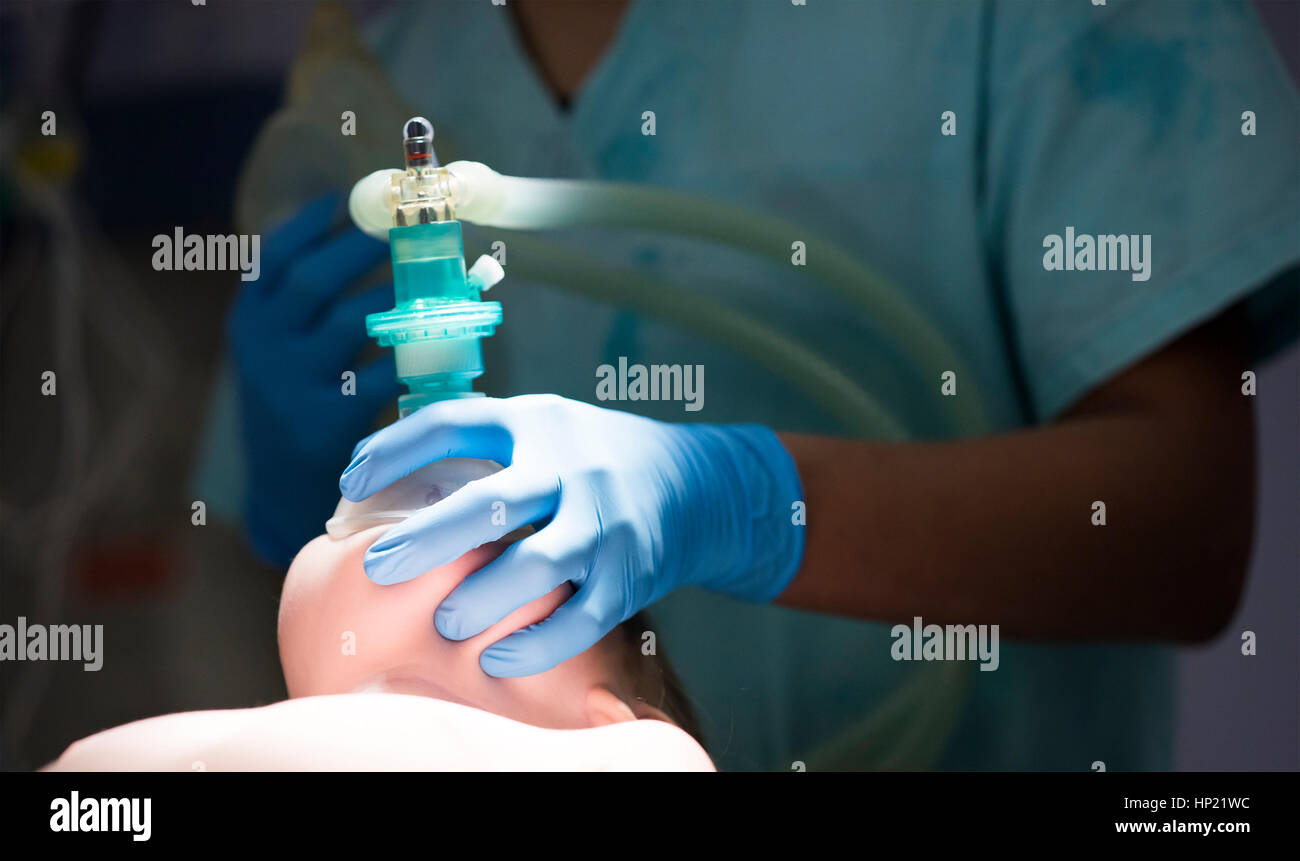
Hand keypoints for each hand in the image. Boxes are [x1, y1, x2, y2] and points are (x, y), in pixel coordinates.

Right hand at [229, 193, 399, 565]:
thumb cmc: (294, 404)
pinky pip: (382, 373)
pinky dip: (414, 355)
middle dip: (363, 246)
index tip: (345, 198)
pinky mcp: (327, 419)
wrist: (281, 490)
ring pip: (353, 321)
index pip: (273, 256)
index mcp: (248, 321)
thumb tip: (361, 235)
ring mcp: (291, 383)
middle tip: (403, 230)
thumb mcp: (275, 352)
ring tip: (430, 281)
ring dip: (397, 296)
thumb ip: (300, 305)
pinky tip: (440, 342)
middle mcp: (261, 346)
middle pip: (314, 278)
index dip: (310, 222)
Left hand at [338, 394, 804, 675]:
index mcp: (534, 422)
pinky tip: (496, 658)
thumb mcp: (543, 429)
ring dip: (484, 597)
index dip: (394, 449)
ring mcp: (604, 523)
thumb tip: (387, 487)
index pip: (452, 423)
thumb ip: (482, 449)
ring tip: (446, 621)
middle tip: (377, 566)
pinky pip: (580, 619)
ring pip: (539, 565)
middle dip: (428, 537)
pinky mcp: (629, 575)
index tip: (350, 480)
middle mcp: (570, 467)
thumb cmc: (594, 460)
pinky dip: (536, 644)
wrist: (697, 483)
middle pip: (492, 500)